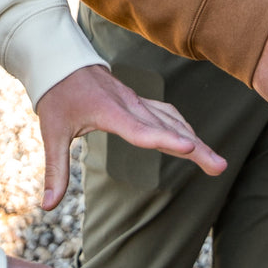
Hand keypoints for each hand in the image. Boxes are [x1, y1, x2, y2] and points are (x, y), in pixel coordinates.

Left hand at [36, 64, 224, 208]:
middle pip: (167, 127)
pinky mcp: (138, 100)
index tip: (190, 148)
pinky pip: (167, 112)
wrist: (62, 61)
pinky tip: (194, 141)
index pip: (141, 130)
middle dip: (196, 147)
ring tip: (217, 163)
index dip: (165, 140)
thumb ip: (55, 170)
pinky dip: (183, 126)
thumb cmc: (57, 96)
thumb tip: (47, 206)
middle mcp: (129, 104)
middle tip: (220, 167)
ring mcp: (137, 101)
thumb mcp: (52, 131)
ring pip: (172, 119)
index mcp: (109, 111)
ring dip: (196, 139)